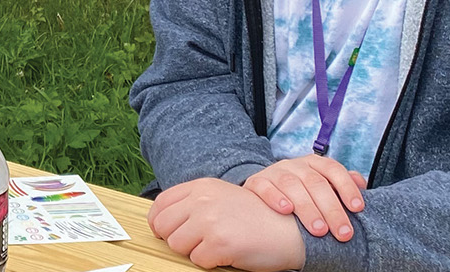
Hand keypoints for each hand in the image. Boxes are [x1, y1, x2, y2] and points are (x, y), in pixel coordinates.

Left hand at [149, 177, 306, 270]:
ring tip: (216, 246)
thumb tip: (161, 220)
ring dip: (194, 251)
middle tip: (196, 243)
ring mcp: (210, 221)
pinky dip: (210, 262)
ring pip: (177, 245)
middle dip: (175, 239)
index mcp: (201, 186)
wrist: (290, 230)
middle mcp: (202, 200)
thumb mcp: (222, 196)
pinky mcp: (219, 243)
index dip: (158, 222)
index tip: (165, 232)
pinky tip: (227, 253)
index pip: (161, 204)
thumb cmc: (256, 217)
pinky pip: (198, 260)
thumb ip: (194, 202)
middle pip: (164, 226)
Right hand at [244, 155, 367, 241]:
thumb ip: (342, 184)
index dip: (347, 187)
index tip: (358, 208)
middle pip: (315, 182)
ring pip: (291, 185)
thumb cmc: (302, 192)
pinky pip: (264, 187)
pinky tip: (286, 210)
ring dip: (307, 208)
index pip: (334, 169)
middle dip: (331, 209)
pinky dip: (275, 197)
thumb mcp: (322, 185)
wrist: (265, 190)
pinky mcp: (256, 182)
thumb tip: (362, 184)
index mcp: (314, 163)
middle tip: (342, 232)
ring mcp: (274, 172)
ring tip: (319, 230)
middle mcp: (295, 165)